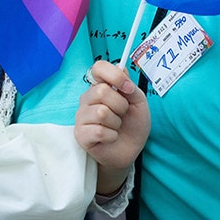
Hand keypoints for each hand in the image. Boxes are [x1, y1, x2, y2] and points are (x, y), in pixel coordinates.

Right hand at [74, 61, 149, 194]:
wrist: (130, 150)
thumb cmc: (132, 125)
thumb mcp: (139, 103)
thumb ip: (130, 86)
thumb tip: (122, 70)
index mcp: (100, 86)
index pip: (98, 68)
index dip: (114, 75)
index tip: (128, 88)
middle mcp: (87, 99)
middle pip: (102, 91)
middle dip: (120, 105)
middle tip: (122, 114)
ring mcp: (81, 116)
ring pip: (101, 112)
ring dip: (116, 123)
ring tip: (116, 127)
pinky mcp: (80, 134)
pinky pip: (98, 131)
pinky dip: (111, 136)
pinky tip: (110, 137)